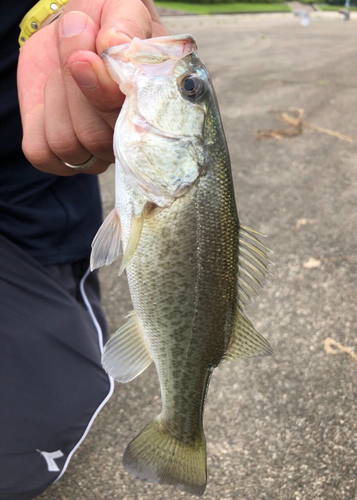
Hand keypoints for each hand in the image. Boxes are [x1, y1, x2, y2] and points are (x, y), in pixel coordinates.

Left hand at [18, 0, 167, 175]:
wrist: (79, 29)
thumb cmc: (107, 23)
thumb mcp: (123, 9)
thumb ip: (126, 23)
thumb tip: (114, 43)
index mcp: (151, 117)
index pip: (131, 129)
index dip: (106, 96)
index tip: (86, 57)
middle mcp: (125, 146)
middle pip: (96, 138)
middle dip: (76, 87)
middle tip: (76, 46)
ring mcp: (93, 156)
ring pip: (67, 143)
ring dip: (58, 95)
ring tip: (67, 68)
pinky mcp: (57, 156)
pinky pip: (42, 151)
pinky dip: (39, 117)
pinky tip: (54, 94)